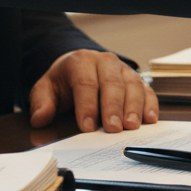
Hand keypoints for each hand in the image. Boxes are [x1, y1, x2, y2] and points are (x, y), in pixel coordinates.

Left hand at [28, 49, 158, 133]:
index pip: (85, 83)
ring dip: (134, 107)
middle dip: (113, 107)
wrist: (80, 68)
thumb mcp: (46, 89)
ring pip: (133, 85)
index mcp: (81, 62)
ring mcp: (124, 69)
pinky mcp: (137, 79)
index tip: (87, 126)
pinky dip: (150, 104)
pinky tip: (149, 119)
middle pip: (112, 83)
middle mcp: (105, 62)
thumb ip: (41, 103)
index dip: (87, 105)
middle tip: (113, 129)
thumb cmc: (64, 82)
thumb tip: (40, 118)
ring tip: (132, 127)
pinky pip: (147, 90)